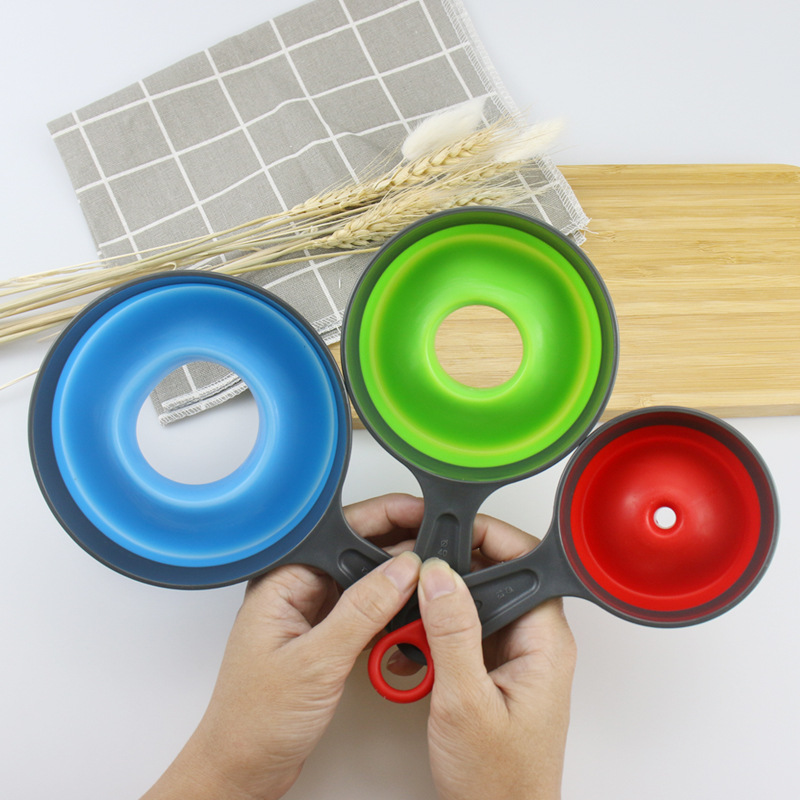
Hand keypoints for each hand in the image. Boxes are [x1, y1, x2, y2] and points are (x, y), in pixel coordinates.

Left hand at [141, 494, 423, 799]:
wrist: (243, 769)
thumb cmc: (254, 720)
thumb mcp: (316, 661)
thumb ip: (362, 610)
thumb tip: (402, 569)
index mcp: (282, 581)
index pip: (341, 533)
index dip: (385, 520)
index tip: (423, 517)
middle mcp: (296, 591)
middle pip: (356, 553)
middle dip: (399, 549)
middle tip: (438, 551)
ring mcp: (310, 615)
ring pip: (364, 583)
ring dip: (396, 583)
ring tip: (430, 581)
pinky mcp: (323, 638)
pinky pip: (363, 612)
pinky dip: (388, 612)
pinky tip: (410, 614)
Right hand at [418, 516, 576, 799]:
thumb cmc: (498, 782)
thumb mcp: (466, 703)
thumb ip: (452, 633)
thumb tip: (439, 576)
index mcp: (544, 642)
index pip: (522, 562)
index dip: (486, 537)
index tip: (447, 529)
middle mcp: (534, 643)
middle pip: (497, 576)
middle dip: (454, 564)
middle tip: (418, 559)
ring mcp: (514, 656)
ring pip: (478, 601)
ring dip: (442, 597)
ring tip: (410, 595)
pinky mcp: (494, 670)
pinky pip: (467, 630)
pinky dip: (438, 626)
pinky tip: (414, 632)